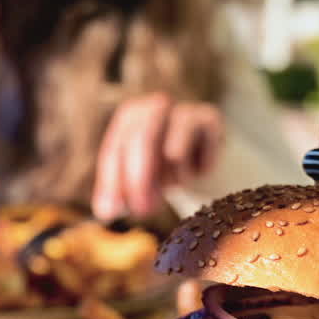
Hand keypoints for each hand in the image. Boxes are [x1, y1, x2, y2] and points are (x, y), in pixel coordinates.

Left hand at [92, 93, 222, 219]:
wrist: (204, 159)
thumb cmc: (164, 170)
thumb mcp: (138, 182)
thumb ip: (122, 193)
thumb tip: (107, 211)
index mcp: (130, 116)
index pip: (115, 148)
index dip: (111, 181)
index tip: (111, 211)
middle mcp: (156, 107)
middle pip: (143, 139)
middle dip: (139, 179)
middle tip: (142, 211)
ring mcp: (185, 110)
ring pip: (175, 152)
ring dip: (173, 179)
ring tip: (177, 183)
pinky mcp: (211, 119)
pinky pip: (202, 155)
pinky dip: (198, 172)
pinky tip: (199, 171)